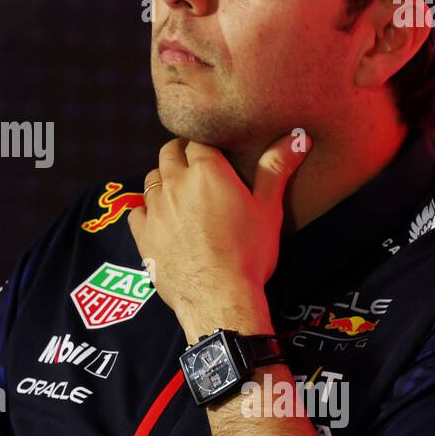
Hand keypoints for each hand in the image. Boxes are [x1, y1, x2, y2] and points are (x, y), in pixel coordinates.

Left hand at [126, 131, 311, 326]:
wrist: (219, 297)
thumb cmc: (249, 253)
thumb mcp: (268, 208)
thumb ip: (276, 168)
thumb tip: (298, 137)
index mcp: (206, 171)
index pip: (197, 140)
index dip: (203, 143)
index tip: (211, 149)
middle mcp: (175, 183)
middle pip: (169, 153)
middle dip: (180, 153)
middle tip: (193, 164)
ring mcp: (155, 208)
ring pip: (152, 178)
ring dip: (163, 179)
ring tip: (177, 190)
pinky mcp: (142, 233)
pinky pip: (136, 210)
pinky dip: (146, 209)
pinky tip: (158, 217)